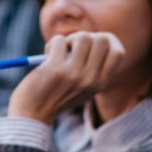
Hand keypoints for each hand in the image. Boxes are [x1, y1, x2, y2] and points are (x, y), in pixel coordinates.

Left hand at [6, 32, 125, 123]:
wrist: (33, 114)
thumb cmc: (58, 96)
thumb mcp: (84, 88)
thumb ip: (94, 68)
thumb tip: (95, 37)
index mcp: (101, 84)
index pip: (118, 52)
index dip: (109, 41)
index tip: (95, 43)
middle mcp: (91, 80)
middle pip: (102, 39)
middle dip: (87, 37)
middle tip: (74, 47)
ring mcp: (74, 75)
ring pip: (82, 37)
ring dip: (69, 39)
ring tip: (61, 51)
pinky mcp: (55, 69)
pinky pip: (59, 41)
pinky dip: (52, 43)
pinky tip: (48, 55)